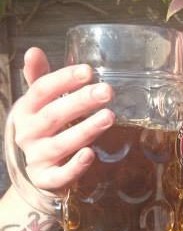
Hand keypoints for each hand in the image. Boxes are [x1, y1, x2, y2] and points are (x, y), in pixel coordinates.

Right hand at [10, 47, 114, 194]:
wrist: (34, 172)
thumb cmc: (45, 128)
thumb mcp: (39, 103)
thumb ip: (40, 78)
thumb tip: (33, 51)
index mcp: (26, 110)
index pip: (41, 90)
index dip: (64, 79)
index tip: (88, 71)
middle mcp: (28, 133)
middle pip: (54, 115)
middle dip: (81, 102)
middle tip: (107, 91)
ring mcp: (37, 158)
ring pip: (61, 144)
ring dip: (85, 130)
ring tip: (109, 117)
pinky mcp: (47, 179)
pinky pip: (60, 175)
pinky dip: (75, 166)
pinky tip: (91, 154)